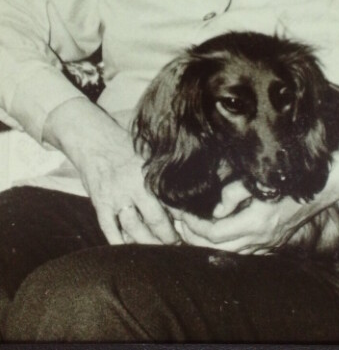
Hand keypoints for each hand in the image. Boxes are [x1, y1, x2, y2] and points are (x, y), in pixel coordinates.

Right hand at [44, 98, 177, 245]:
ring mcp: (115, 196)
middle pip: (156, 219)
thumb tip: (188, 191)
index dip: (185, 218)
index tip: (193, 229)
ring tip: (158, 251)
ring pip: (134, 229)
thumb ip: (164, 173)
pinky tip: (129, 250)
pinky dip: (119, 243)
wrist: (92, 139)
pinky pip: (110, 230)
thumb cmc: (124, 146)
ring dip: (148, 243)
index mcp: (150, 173)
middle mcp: (134, 185)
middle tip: (178, 246)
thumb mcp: (148, 154)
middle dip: (169, 236)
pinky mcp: (100, 204)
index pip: (173, 200)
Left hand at [172, 181, 314, 253]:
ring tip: (193, 231)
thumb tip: (215, 210)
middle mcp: (261, 238)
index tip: (183, 213)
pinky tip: (218, 236)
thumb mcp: (258, 179)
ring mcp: (268, 243)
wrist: (321, 186)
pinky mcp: (273, 243)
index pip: (215, 234)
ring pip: (230, 254)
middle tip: (180, 225)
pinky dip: (226, 247)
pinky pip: (244, 253)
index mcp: (256, 222)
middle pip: (218, 249)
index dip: (194, 226)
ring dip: (209, 245)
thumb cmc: (289, 177)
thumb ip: (233, 194)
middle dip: (195, 239)